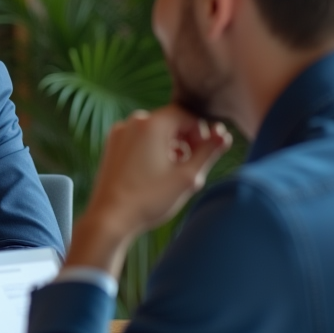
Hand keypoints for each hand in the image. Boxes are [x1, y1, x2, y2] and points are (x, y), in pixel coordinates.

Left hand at [67, 106, 231, 276]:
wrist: (110, 218)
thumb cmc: (150, 199)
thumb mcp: (188, 176)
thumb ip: (209, 152)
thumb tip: (223, 135)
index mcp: (151, 124)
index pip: (187, 114)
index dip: (202, 132)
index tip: (206, 153)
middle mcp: (132, 122)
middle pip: (170, 121)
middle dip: (187, 139)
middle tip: (193, 164)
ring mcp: (119, 134)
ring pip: (155, 131)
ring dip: (171, 145)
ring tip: (176, 171)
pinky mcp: (112, 146)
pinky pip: (140, 139)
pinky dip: (154, 149)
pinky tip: (158, 172)